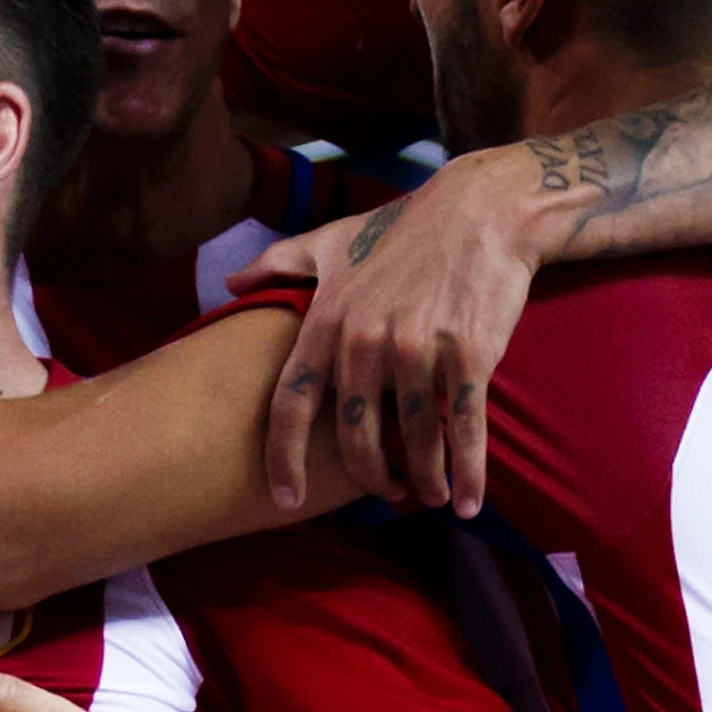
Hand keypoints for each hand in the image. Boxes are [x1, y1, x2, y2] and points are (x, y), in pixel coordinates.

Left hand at [227, 145, 543, 515]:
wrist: (482, 209)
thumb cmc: (404, 228)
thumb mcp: (333, 241)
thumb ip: (279, 264)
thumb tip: (229, 282)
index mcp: (327, 319)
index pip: (291, 403)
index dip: (284, 459)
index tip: (285, 499)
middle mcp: (366, 340)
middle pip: (355, 436)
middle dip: (370, 477)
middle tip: (384, 493)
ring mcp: (418, 350)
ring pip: (414, 440)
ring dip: (422, 480)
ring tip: (428, 496)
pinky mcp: (469, 355)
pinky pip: (465, 429)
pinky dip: (468, 474)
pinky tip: (467, 502)